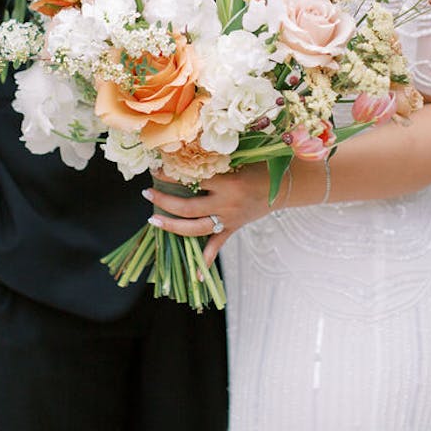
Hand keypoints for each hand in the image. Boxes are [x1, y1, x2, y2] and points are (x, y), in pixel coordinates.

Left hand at [145, 164, 273, 267]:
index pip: (191, 180)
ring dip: (172, 226)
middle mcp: (226, 204)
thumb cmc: (258, 168)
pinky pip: (216, 247)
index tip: (155, 169)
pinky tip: (195, 275)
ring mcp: (228, 220)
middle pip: (188, 208)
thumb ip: (213, 161)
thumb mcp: (237, 159)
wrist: (283, 186)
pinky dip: (206, 261)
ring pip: (195, 229)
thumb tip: (183, 154)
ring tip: (153, 220)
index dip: (171, 176)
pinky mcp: (232, 229)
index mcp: (227, 183)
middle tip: (147, 194)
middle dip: (164, 201)